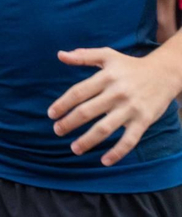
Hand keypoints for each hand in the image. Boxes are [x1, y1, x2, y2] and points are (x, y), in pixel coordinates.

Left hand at [49, 47, 181, 165]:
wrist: (165, 74)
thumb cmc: (131, 66)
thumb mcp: (108, 55)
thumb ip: (83, 56)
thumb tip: (60, 55)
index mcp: (106, 77)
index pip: (78, 92)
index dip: (62, 104)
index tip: (51, 114)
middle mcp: (117, 93)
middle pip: (87, 111)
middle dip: (69, 123)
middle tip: (57, 131)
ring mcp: (130, 108)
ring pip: (104, 128)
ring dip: (87, 140)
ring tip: (74, 149)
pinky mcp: (143, 120)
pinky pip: (129, 140)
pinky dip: (117, 152)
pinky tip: (105, 161)